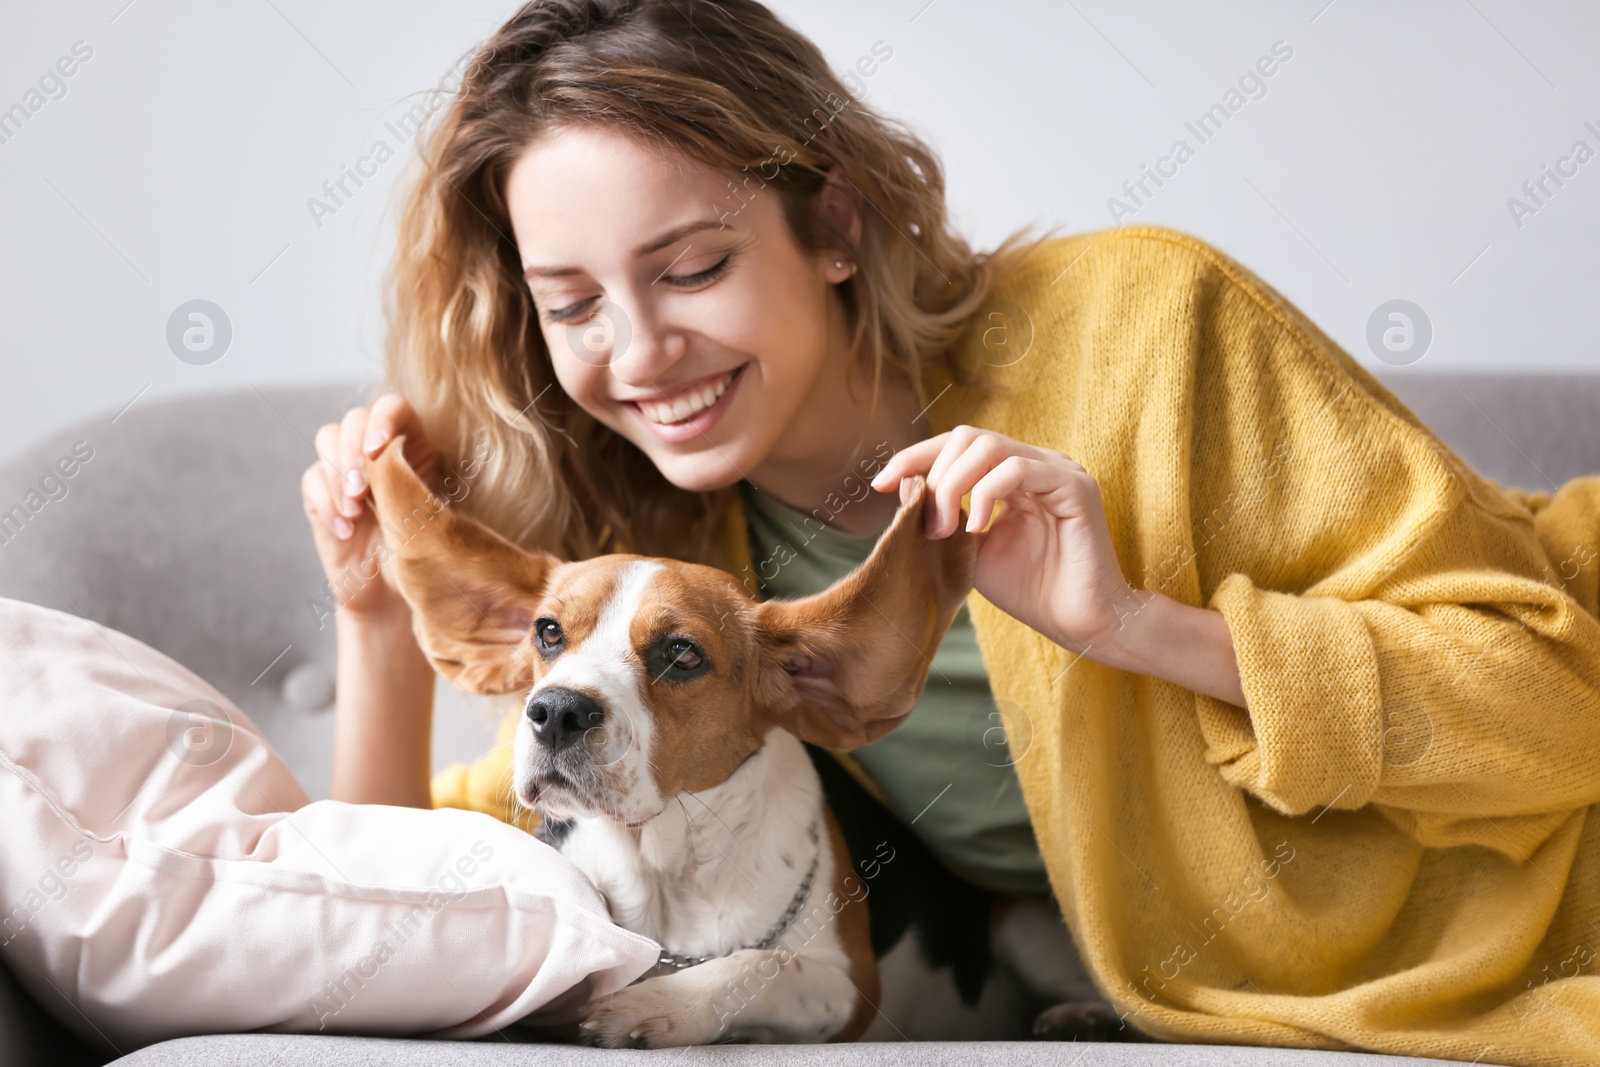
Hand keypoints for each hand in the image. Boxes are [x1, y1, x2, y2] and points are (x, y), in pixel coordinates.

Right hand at [300, 393, 441, 620]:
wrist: (394, 596)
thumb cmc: (423, 556)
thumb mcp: (426, 517)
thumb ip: (408, 482)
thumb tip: (386, 456)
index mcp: (414, 446)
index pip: (393, 408)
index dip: (382, 419)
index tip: (377, 448)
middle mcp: (377, 451)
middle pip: (354, 419)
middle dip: (352, 452)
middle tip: (361, 491)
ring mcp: (347, 469)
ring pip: (327, 439)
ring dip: (337, 474)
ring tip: (355, 512)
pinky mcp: (322, 493)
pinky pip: (311, 479)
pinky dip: (326, 502)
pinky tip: (345, 530)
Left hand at [870, 426, 1133, 655]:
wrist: (1079, 622)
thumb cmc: (1030, 590)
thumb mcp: (969, 550)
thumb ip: (943, 516)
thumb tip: (903, 486)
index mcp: (1013, 473)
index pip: (957, 445)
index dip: (914, 457)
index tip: (879, 484)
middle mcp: (1036, 463)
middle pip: (968, 437)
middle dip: (934, 475)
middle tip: (927, 524)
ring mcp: (1058, 470)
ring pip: (989, 447)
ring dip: (954, 485)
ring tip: (946, 529)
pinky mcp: (1075, 487)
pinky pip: (1018, 469)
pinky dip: (986, 495)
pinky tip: (977, 529)